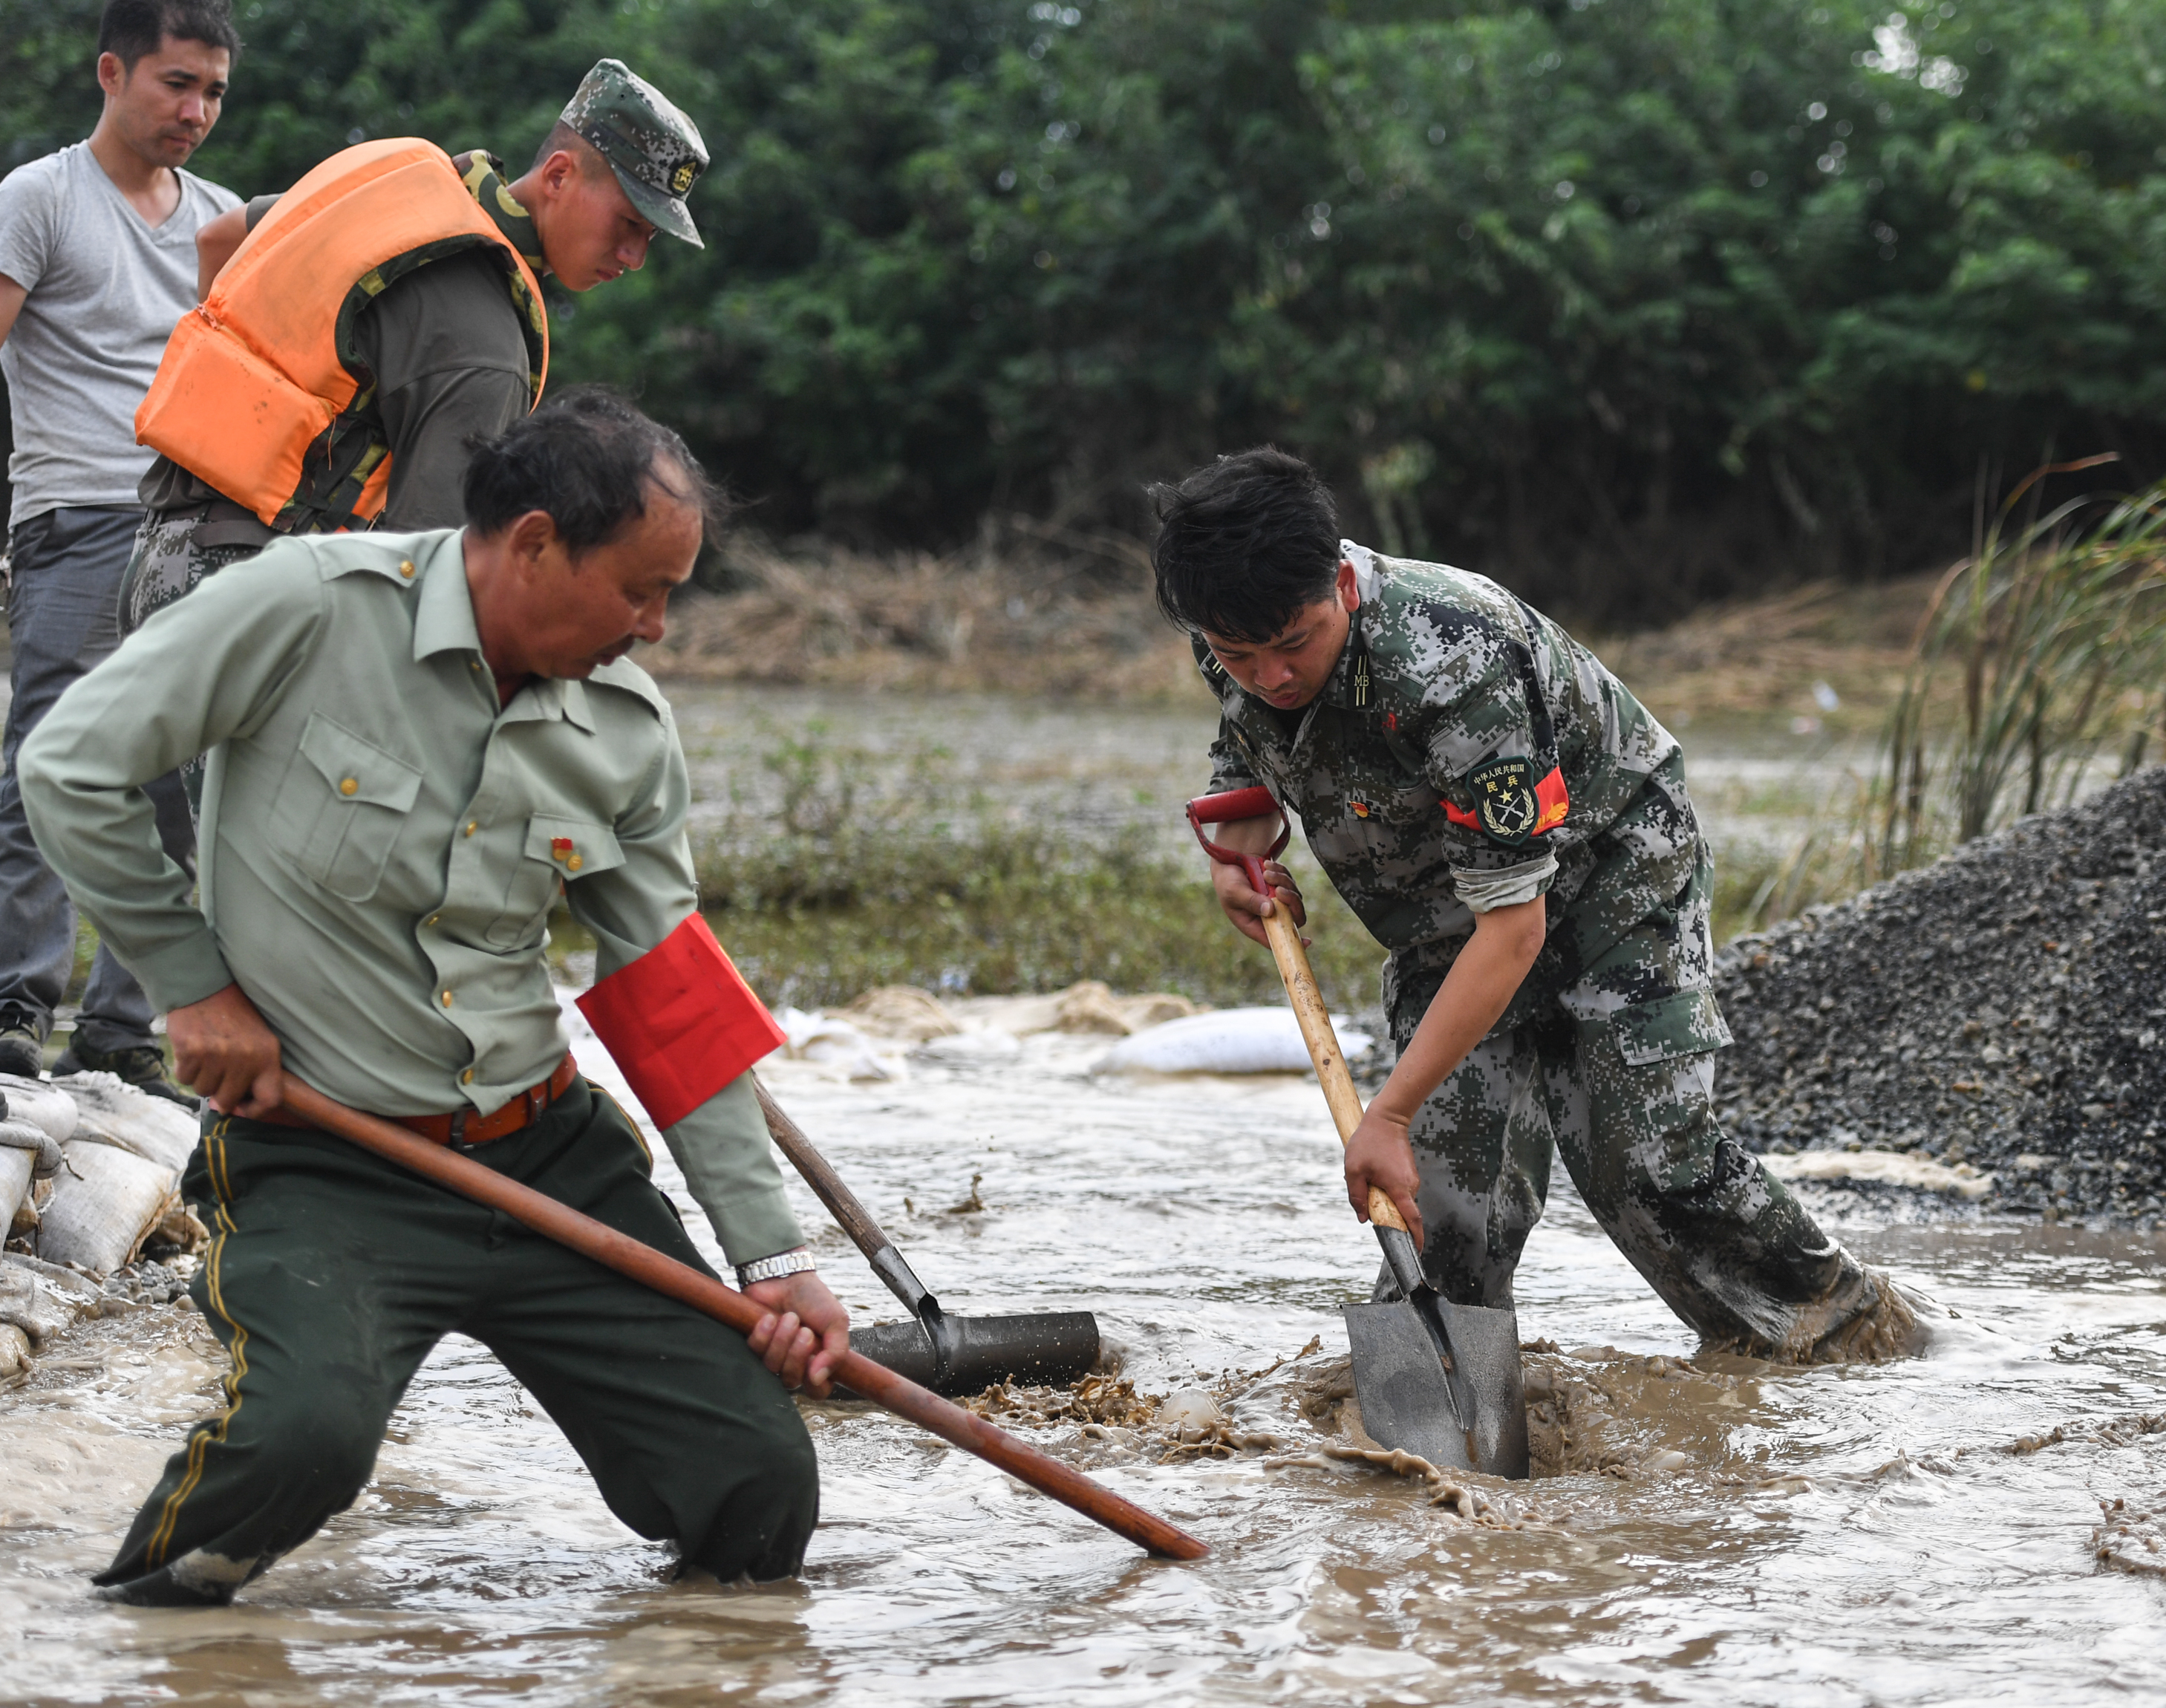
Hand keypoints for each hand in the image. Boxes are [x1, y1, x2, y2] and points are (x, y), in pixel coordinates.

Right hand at [166, 983, 283, 1116]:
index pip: (270, 1100)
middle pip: (228, 1100)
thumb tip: (225, 1108)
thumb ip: (252, 1073)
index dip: (255, 1111)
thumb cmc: (234, 1016)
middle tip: (217, 1072)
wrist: (204, 987)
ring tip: (206, 1054)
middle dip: (220, 1093)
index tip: (242, 1107)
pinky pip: (184, 1078)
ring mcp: (216, 1056)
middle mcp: (244, 1058)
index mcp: (267, 1055)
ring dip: (201, 1078)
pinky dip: (185, 1069)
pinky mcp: (190, 1052)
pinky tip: (192, 1049)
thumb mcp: (258, 1039)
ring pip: (203, 1090)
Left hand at [744, 1270, 850, 1397]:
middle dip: (797, 1355)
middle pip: (791, 1381)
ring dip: (781, 1341)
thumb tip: (818, 1378)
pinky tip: (769, 1318)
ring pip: (772, 1367)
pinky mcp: (754, 1344)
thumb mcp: (836, 1322)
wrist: (788, 1276)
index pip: (817, 1391)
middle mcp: (794, 1363)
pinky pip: (755, 1352)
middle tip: (804, 1331)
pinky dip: (763, 1334)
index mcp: (818, 1362)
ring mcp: (773, 1355)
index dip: (816, 1382)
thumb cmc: (814, 1299)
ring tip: (789, 1318)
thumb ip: (837, 1352)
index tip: (817, 1357)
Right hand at [1211, 856, 1308, 947]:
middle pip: (1293, 917)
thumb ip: (1251, 901)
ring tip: (1266, 872)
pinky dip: (1281, 872)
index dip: (1291, 941)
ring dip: (1282, 882)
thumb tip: (1270, 911)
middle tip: (1278, 889)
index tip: (1307, 941)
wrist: (1229, 862)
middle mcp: (1269, 916)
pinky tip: (1267, 865)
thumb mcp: (1234, 891)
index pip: (1276, 939)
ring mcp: (1278, 901)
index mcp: (1255, 924)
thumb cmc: (1227, 881)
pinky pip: (1290, 881)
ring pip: (1294, 897)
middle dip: (1290, 901)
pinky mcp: (1281, 887)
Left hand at [1344, 1105, 1423, 1249]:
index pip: (1412, 1220)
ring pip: (1399, 1201)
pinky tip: (1373, 1174)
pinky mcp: (1408, 1173)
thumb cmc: (1368, 1142)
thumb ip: (1356, 1196)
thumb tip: (1363, 1219)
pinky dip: (1387, 1192)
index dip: (1415, 1239)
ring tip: (1368, 1179)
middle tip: (1370, 1206)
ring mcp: (1411, 1179)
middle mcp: (1410, 1186)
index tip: (1415, 1253)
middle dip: (1388, 1217)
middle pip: (1402, 1212)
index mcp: (1399, 1188)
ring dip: (1384, 1201)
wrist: (1386, 1118)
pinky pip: (1398, 1191)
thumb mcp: (1353, 1170)